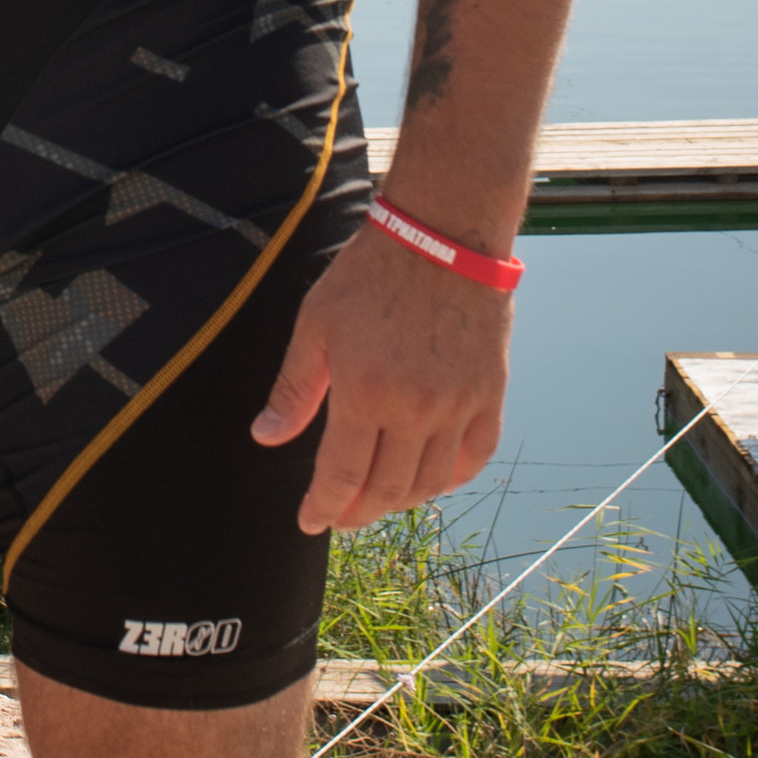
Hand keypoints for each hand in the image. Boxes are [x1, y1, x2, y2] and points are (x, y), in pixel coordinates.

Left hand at [251, 219, 510, 533]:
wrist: (442, 236)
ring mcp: (458, 405)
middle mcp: (415, 409)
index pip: (342, 476)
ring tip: (378, 501)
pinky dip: (452, 478)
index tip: (311, 521)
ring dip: (401, 501)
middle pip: (387, 489)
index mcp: (365, 393)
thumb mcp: (315, 325)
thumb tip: (267, 437)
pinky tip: (431, 480)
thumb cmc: (370, 274)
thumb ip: (294, 389)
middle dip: (359, 512)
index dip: (324, 507)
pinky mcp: (490, 394)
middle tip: (341, 516)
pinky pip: (474, 456)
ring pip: (430, 482)